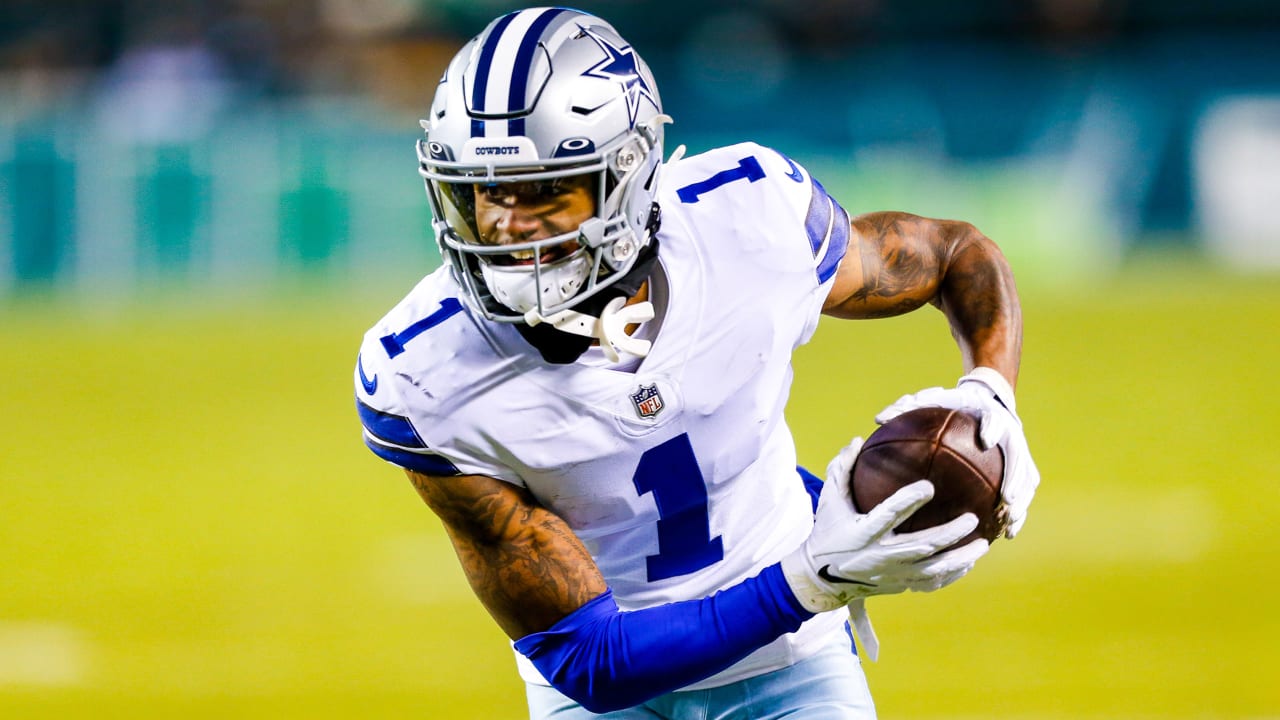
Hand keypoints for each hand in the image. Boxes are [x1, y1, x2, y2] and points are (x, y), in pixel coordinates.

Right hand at [780, 438, 988, 614]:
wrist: (821, 578)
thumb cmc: (827, 531)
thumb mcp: (829, 500)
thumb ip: (841, 469)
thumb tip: (857, 439)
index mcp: (862, 533)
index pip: (888, 515)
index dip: (908, 501)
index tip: (929, 486)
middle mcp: (879, 556)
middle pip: (921, 546)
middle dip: (949, 534)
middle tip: (972, 518)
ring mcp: (891, 574)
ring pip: (932, 569)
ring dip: (960, 558)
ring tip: (983, 544)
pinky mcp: (898, 585)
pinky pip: (930, 583)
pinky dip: (951, 574)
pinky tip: (968, 563)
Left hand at [877, 367, 1040, 537]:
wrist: (985, 397)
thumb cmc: (952, 402)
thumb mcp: (930, 398)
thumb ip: (907, 406)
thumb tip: (879, 419)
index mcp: (989, 413)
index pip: (995, 418)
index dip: (993, 427)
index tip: (986, 440)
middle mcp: (1010, 433)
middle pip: (1020, 456)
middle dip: (1017, 478)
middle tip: (1007, 499)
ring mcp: (1019, 451)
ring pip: (1027, 478)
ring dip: (1022, 502)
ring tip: (1010, 524)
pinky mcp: (1021, 466)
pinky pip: (1023, 491)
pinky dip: (1018, 511)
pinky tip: (1006, 534)